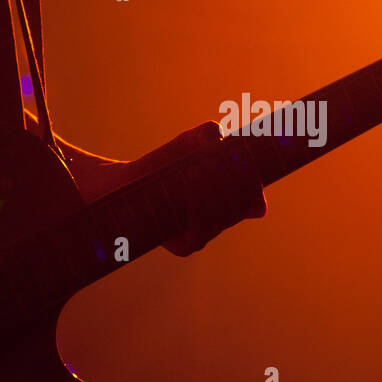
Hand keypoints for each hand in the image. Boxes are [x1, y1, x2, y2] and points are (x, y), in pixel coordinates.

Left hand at [159, 121, 266, 255]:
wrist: (128, 186)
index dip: (253, 185)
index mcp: (230, 202)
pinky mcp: (185, 247)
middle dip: (230, 184)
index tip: (243, 162)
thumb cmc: (166, 162)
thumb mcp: (189, 143)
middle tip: (214, 159)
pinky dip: (197, 207)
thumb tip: (223, 138)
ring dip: (212, 192)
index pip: (253, 202)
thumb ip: (209, 134)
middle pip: (238, 209)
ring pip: (220, 220)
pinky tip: (191, 184)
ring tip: (198, 167)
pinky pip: (199, 233)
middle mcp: (220, 222)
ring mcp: (205, 237)